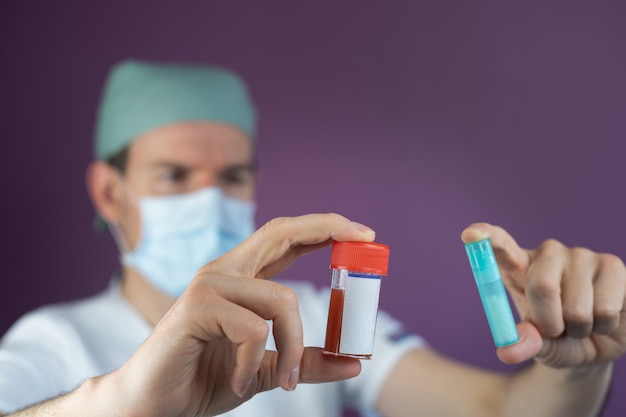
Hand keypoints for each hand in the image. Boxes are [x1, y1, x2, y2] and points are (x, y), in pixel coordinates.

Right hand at [106, 213, 374, 416]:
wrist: (154, 405)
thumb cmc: (205, 378)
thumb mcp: (268, 369)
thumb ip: (305, 360)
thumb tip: (352, 363)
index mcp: (241, 277)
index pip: (285, 237)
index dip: (324, 228)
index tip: (364, 233)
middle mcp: (225, 271)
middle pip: (281, 231)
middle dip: (328, 228)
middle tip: (366, 240)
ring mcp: (209, 285)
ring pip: (281, 299)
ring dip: (294, 348)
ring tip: (284, 382)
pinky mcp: (196, 307)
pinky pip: (253, 330)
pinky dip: (257, 364)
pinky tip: (240, 382)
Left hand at [461, 223, 625, 368]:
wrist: (598, 345)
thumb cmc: (557, 339)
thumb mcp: (536, 346)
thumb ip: (522, 344)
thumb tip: (507, 351)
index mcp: (518, 267)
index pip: (500, 246)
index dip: (486, 237)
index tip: (469, 234)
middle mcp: (547, 254)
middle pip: (541, 285)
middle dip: (549, 322)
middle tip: (556, 329)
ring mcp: (580, 255)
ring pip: (576, 306)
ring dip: (579, 328)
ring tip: (581, 322)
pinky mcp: (611, 265)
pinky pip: (604, 308)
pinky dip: (602, 326)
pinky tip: (603, 317)